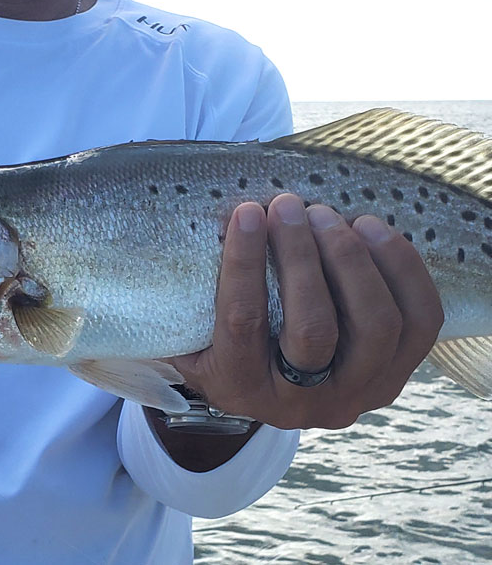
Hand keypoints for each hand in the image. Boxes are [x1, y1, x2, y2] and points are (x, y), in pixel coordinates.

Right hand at [171, 193, 443, 429]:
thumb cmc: (222, 342)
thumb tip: (209, 222)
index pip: (243, 325)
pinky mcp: (396, 377)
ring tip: (328, 215)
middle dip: (301, 257)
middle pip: (314, 329)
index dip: (244, 264)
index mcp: (238, 388)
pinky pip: (419, 322)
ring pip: (374, 326)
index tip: (246, 212)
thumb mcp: (191, 331)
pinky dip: (401, 269)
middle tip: (288, 206)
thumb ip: (193, 293)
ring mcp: (356, 393)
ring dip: (352, 259)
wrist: (272, 388)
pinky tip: (370, 231)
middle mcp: (301, 404)